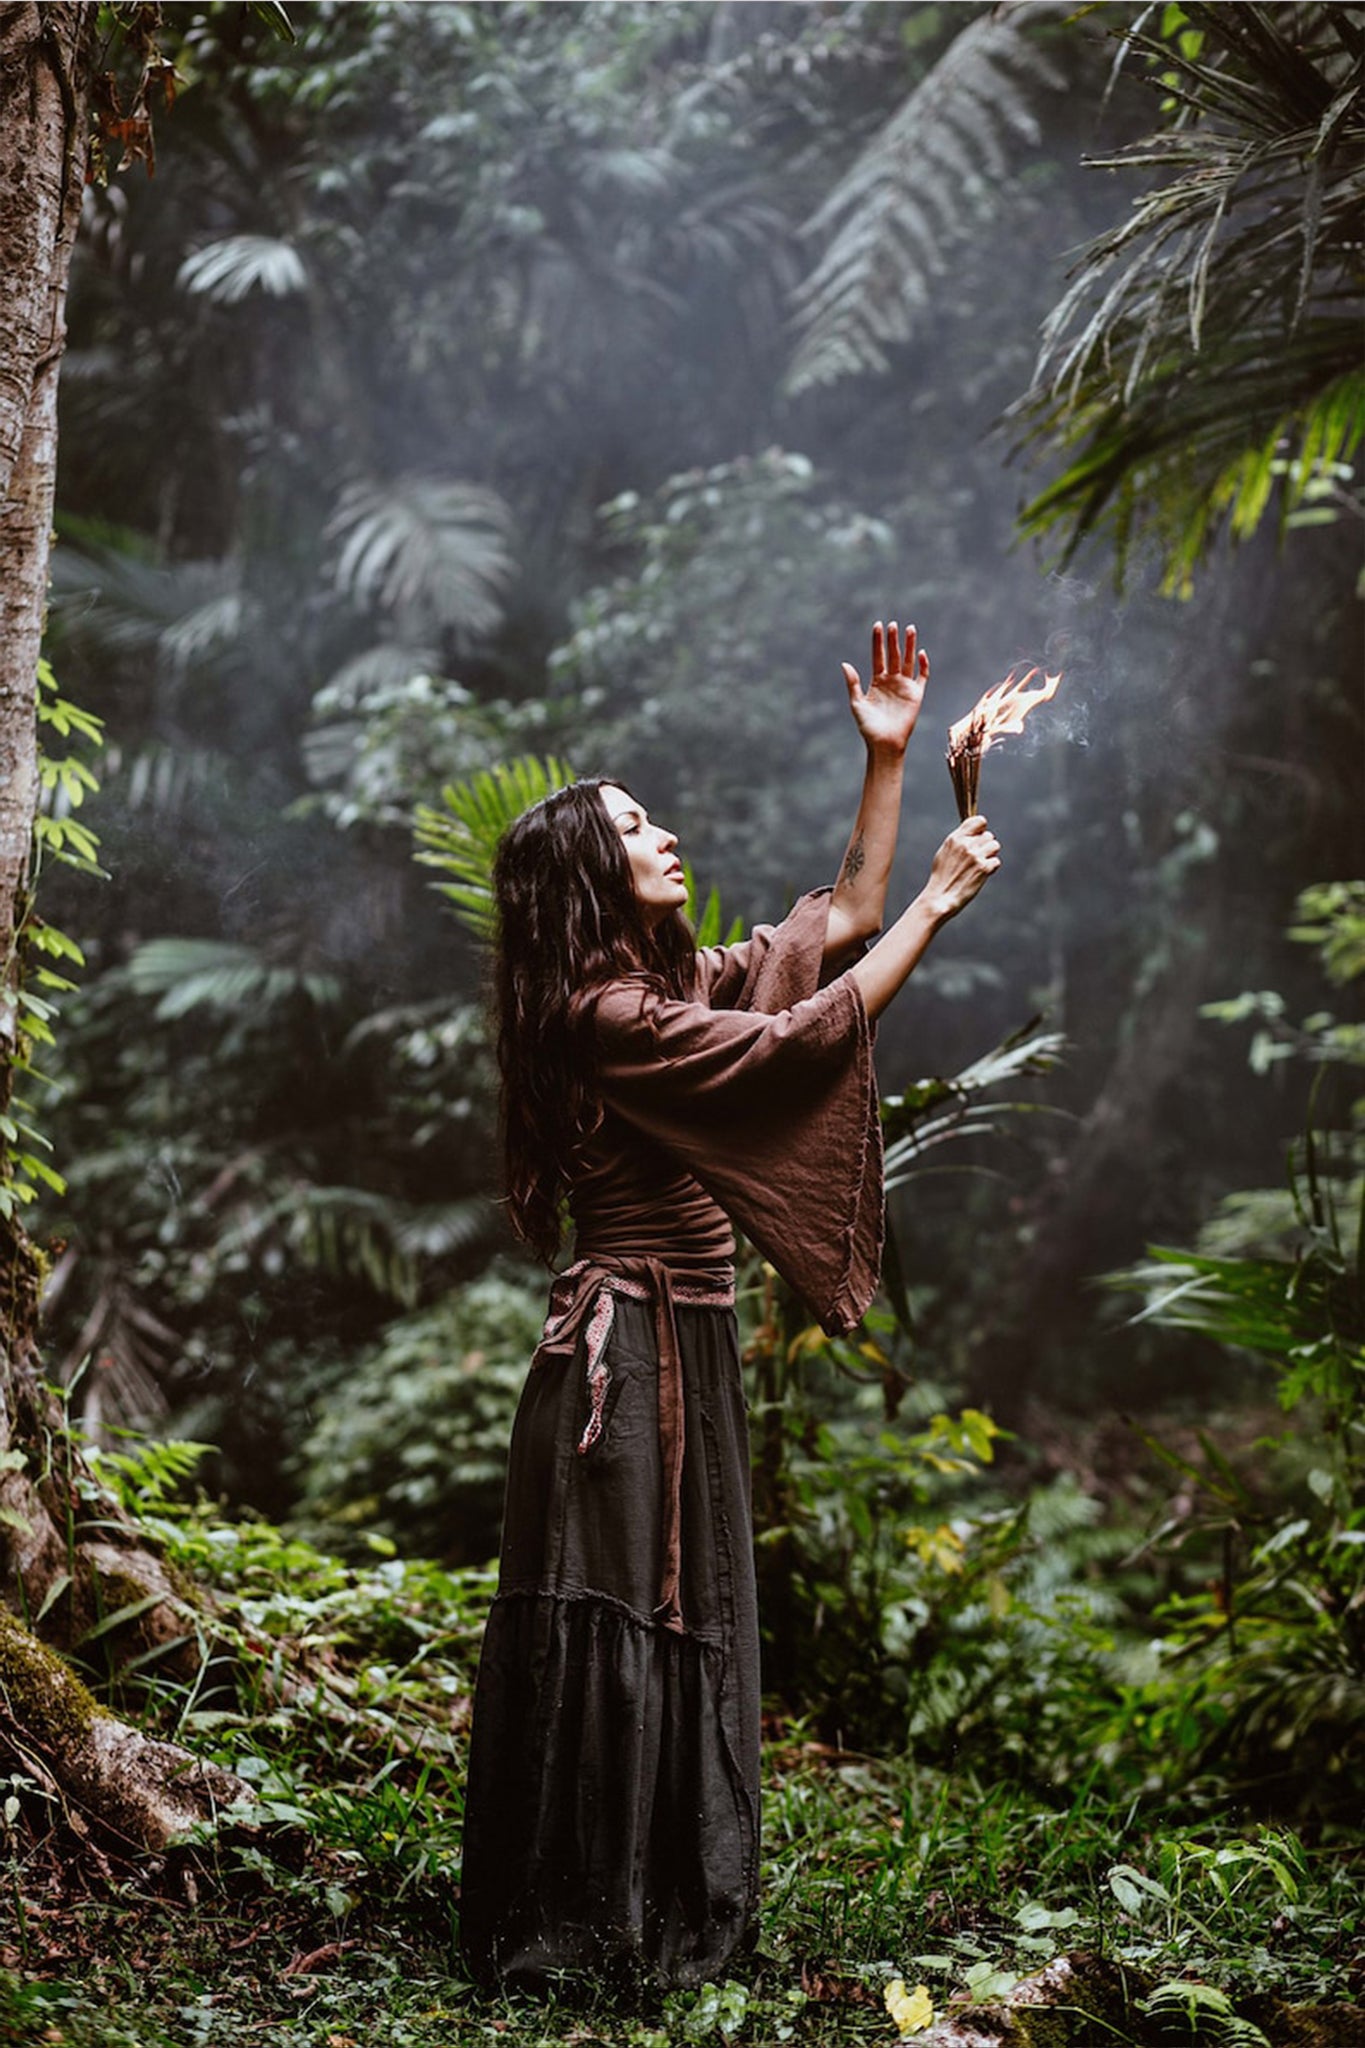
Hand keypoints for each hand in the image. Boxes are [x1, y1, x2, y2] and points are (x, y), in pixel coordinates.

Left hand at [842, 619, 928, 757]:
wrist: (884, 743)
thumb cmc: (868, 727)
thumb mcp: (857, 703)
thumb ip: (852, 683)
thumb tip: (844, 663)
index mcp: (876, 681)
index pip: (878, 656)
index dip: (877, 641)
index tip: (877, 626)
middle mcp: (891, 681)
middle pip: (893, 655)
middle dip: (893, 640)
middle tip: (893, 625)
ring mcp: (904, 686)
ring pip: (908, 661)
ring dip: (909, 645)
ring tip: (910, 629)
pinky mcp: (916, 695)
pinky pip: (922, 676)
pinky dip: (923, 665)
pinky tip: (920, 653)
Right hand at [921, 814, 1000, 921]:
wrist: (940, 897)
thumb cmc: (941, 877)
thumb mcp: (945, 852)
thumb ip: (958, 841)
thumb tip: (973, 833)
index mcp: (955, 838)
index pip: (979, 821)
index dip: (981, 829)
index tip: (978, 838)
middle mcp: (966, 845)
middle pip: (989, 835)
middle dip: (985, 845)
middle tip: (977, 858)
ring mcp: (975, 856)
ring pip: (995, 846)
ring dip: (990, 855)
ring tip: (980, 865)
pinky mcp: (983, 869)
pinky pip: (996, 861)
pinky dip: (991, 868)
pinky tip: (981, 874)